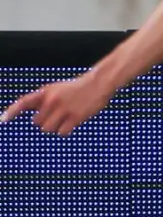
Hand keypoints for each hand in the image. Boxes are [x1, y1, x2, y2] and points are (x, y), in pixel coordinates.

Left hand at [1, 72, 117, 135]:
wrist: (98, 84)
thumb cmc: (76, 89)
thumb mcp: (57, 90)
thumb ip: (43, 101)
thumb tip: (34, 118)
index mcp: (45, 92)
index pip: (23, 102)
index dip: (11, 112)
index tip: (2, 121)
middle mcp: (51, 100)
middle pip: (37, 122)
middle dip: (45, 121)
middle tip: (57, 115)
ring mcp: (63, 109)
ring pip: (48, 129)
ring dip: (55, 127)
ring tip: (65, 118)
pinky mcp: (74, 117)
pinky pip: (61, 132)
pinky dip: (65, 131)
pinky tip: (72, 122)